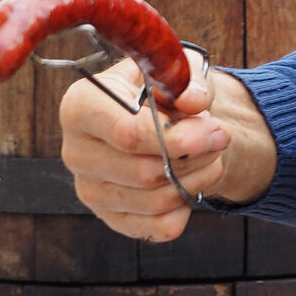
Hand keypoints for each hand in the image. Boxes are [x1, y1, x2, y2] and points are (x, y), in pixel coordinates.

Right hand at [60, 55, 276, 239]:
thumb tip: (194, 102)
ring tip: (210, 156)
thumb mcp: (176, 69)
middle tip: (219, 138)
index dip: (177, 139)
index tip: (215, 132)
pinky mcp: (110, 217)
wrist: (160, 116)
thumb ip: (185, 78)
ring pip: (155, 201)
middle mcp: (76, 152)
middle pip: (143, 172)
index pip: (126, 133)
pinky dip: (186, 207)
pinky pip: (159, 227)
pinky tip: (190, 182)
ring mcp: (90, 189)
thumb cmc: (163, 89)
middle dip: (195, 158)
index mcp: (82, 106)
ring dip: (197, 180)